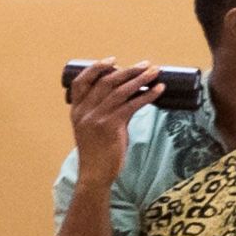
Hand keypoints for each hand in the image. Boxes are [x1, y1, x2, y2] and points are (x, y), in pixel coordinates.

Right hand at [67, 60, 159, 182]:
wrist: (95, 174)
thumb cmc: (98, 151)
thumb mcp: (95, 128)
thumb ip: (109, 110)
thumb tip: (133, 95)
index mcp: (77, 110)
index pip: (81, 82)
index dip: (96, 68)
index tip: (112, 60)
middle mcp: (84, 111)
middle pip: (106, 82)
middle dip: (128, 71)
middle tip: (146, 64)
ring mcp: (96, 118)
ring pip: (120, 91)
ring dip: (140, 79)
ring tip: (155, 72)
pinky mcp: (110, 126)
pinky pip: (131, 105)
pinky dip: (147, 96)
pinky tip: (159, 91)